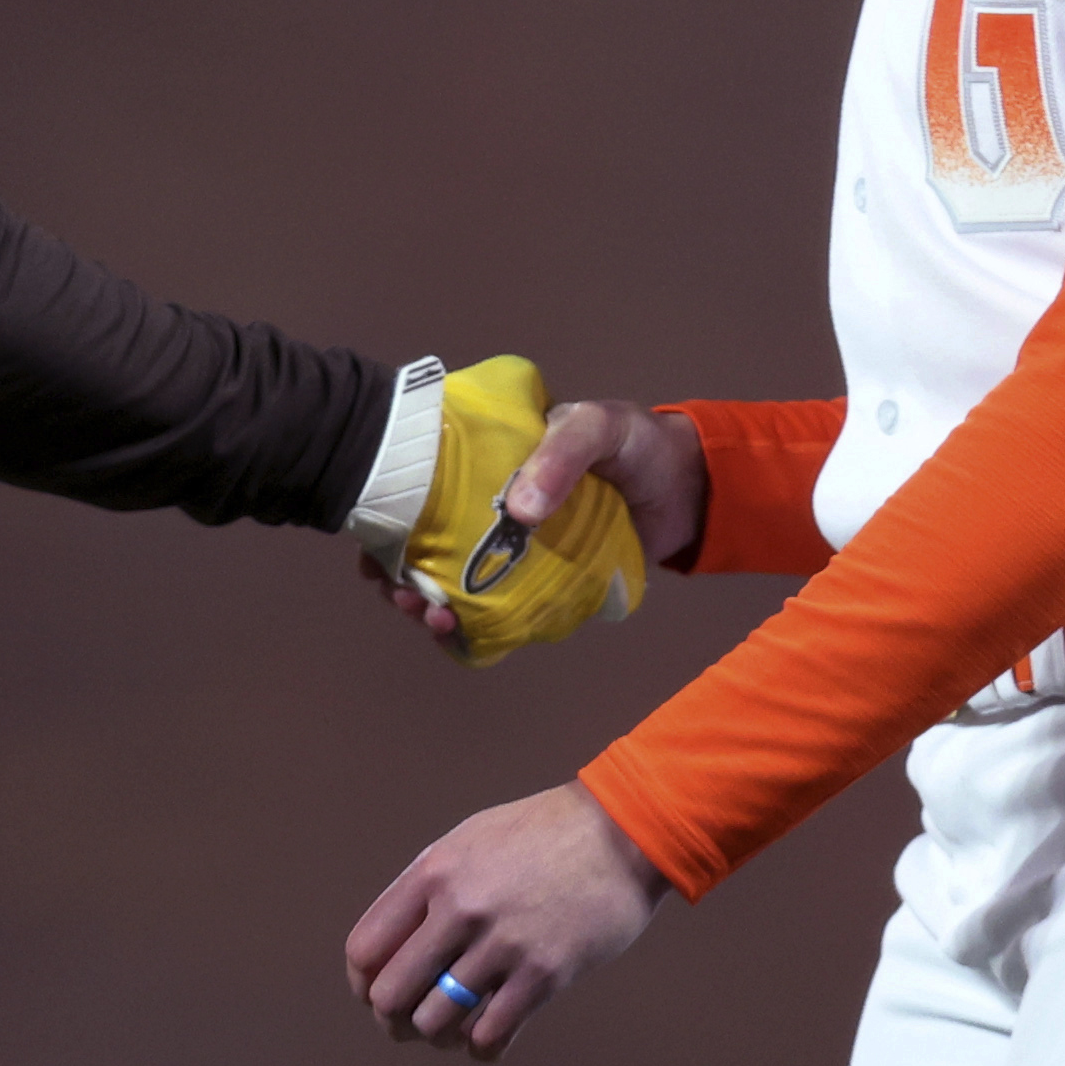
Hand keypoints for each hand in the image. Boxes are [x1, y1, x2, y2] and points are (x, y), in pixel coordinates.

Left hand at [343, 782, 668, 1058]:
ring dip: (439, 1036)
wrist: (624, 832)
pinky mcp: (545, 974)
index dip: (363, 983)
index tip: (379, 992)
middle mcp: (461, 908)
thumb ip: (427, 887)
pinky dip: (481, 1047)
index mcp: (434, 873)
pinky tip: (488, 1036)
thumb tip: (388, 949)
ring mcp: (503, 943)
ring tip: (454, 1028)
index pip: (364, 950)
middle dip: (393, 1020)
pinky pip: (489, 1037)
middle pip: (390, 996)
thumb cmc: (544, 834)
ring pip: (435, 1024)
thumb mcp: (471, 840)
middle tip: (410, 1024)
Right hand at [366, 398, 705, 653]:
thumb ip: (561, 456)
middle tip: (405, 597)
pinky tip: (464, 638)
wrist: (689, 486)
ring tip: (435, 620)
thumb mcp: (597, 427)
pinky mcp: (540, 582)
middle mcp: (488, 504)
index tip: (375, 548)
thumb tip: (519, 512)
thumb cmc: (637, 444)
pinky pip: (497, 609)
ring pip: (452, 581)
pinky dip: (474, 628)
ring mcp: (513, 548)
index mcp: (486, 458)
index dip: (388, 520)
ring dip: (430, 606)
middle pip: (423, 544)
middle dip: (399, 575)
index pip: (419, 487)